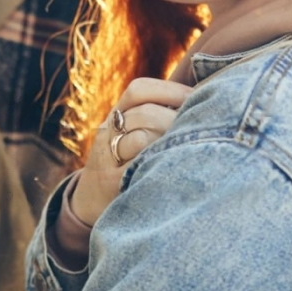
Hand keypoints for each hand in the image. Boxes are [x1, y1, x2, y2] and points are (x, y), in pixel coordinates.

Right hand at [72, 78, 190, 225]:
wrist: (90, 200)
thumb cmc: (124, 163)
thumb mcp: (130, 134)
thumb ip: (155, 116)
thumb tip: (201, 100)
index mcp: (116, 116)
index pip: (139, 90)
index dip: (170, 90)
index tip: (195, 98)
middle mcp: (108, 132)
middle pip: (145, 114)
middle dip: (176, 119)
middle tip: (199, 128)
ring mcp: (108, 157)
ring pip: (141, 138)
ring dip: (168, 141)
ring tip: (188, 148)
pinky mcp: (112, 182)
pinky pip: (137, 166)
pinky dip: (157, 163)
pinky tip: (173, 165)